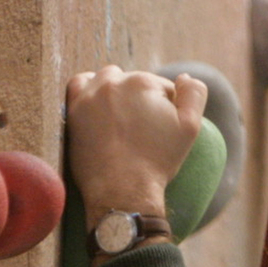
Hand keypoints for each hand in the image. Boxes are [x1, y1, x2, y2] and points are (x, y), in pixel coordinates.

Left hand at [65, 66, 207, 225]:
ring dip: (116, 92)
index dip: (166, 108)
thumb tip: (184, 76)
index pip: (161, 86)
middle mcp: (114, 82)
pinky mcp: (73, 110)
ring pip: (107, 79)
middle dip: (140, 99)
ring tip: (122, 118)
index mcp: (143, 82)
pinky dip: (89, 90)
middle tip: (142, 128)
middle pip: (134, 82)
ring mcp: (90, 94)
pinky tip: (98, 106)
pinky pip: (79, 85)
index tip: (161, 129)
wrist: (122, 190)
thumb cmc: (158, 161)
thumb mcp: (190, 128)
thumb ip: (193, 94)